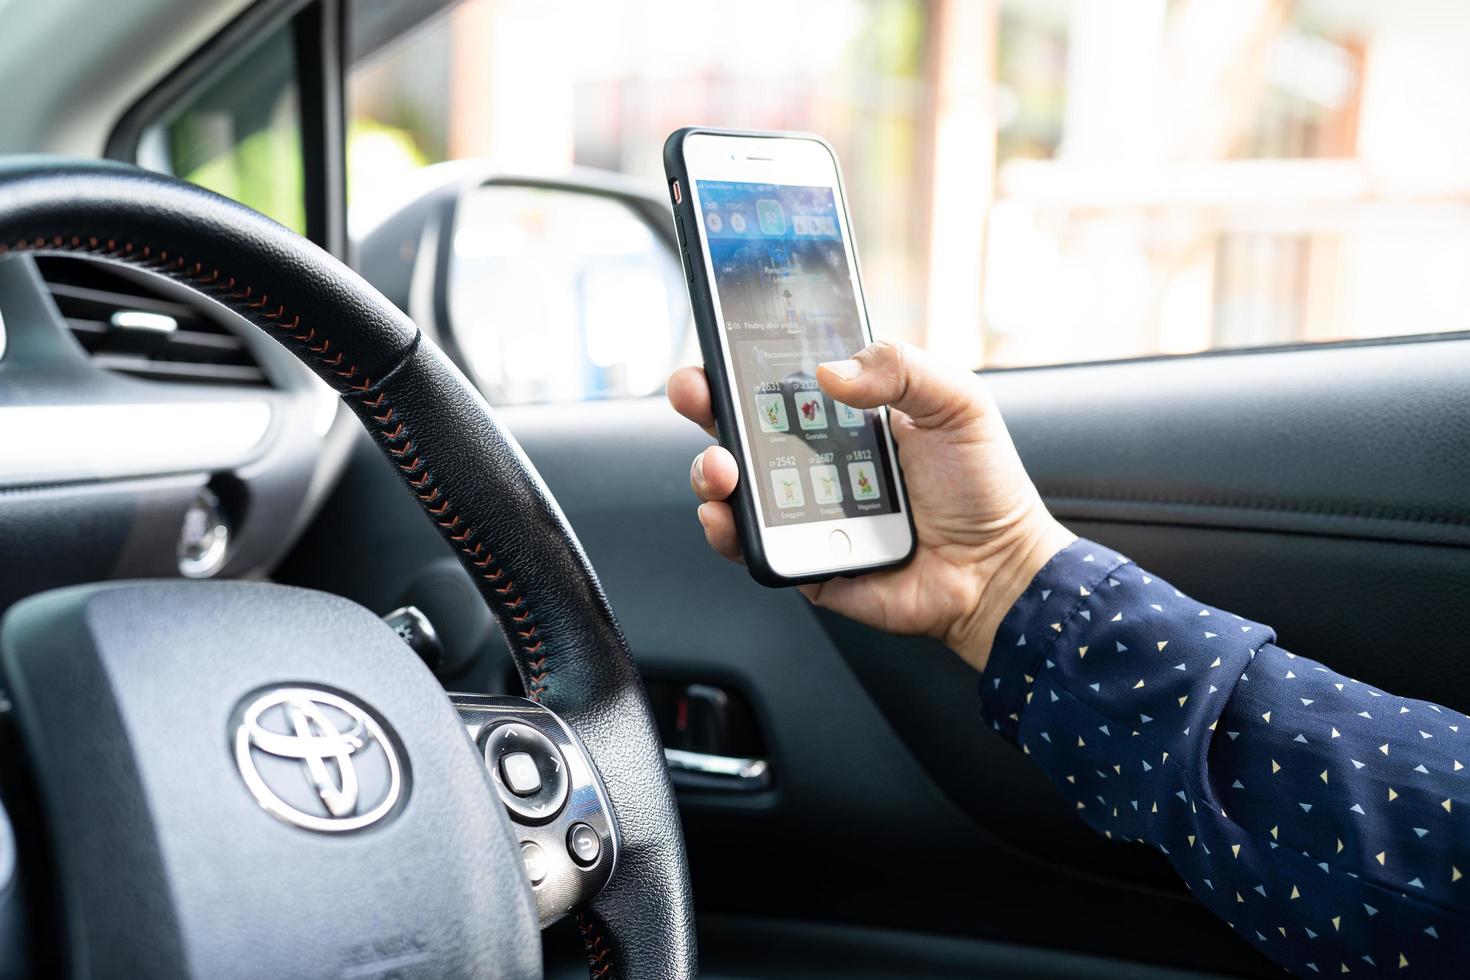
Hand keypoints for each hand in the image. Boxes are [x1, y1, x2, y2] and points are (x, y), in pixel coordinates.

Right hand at [667, 341, 1074, 672]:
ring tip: (723, 467)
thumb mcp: (957, 403)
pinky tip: (726, 517)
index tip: (718, 344)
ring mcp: (802, 511)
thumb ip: (901, 367)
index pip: (779, 379)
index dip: (740, 361)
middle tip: (696, 392)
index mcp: (844, 415)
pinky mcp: (801, 560)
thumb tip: (830, 370)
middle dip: (704, 404)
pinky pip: (750, 546)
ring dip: (709, 470)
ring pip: (732, 486)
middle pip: (739, 426)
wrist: (998, 570)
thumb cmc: (982, 485)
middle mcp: (813, 460)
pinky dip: (727, 531)